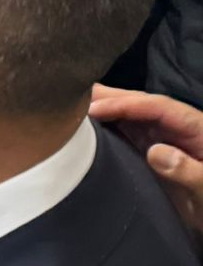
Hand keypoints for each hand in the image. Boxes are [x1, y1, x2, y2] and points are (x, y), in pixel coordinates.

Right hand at [89, 85, 202, 233]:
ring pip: (133, 117)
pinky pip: (130, 134)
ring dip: (106, 109)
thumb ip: (188, 170)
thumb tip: (155, 151)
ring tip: (76, 105)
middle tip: (75, 95)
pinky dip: (109, 127)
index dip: (126, 104)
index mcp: (197, 128)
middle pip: (142, 104)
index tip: (95, 109)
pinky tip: (90, 127)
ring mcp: (166, 140)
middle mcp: (178, 128)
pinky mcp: (155, 154)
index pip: (158, 107)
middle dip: (111, 97)